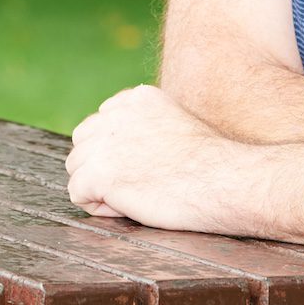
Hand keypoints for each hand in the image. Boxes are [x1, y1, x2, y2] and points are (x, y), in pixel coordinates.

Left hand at [64, 84, 252, 232]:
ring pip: (76, 168)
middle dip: (101, 167)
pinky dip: (98, 207)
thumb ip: (145, 128)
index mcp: (137, 97)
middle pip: (83, 143)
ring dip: (99, 187)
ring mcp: (107, 140)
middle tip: (138, 185)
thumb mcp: (176, 127)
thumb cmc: (211, 166)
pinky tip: (129, 207)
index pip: (101, 123)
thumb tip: (118, 152)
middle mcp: (117, 112)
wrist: (227, 181)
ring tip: (136, 196)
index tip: (147, 167)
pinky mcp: (102, 171)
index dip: (117, 153)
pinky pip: (78, 193)